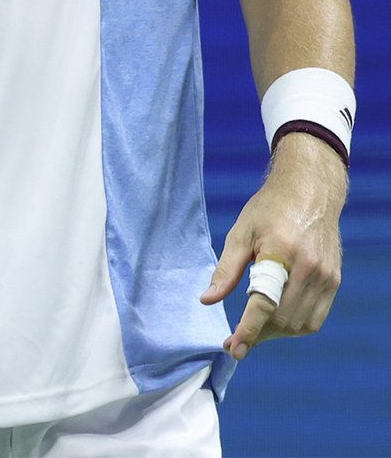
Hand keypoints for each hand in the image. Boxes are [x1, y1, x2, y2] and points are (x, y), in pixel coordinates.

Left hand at [200, 132, 346, 360]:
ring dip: (275, 334)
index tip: (234, 349)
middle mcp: (308, 268)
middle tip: (235, 342)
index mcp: (281, 251)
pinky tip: (276, 321)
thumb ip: (225, 270)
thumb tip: (207, 300)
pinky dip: (294, 326)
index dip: (248, 330)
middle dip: (257, 335)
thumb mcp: (241, 233)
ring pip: (300, 325)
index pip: (264, 303)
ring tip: (253, 331)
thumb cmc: (269, 209)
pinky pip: (315, 318)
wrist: (310, 192)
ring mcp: (326, 277)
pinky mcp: (334, 281)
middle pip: (282, 319)